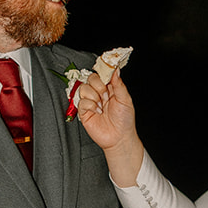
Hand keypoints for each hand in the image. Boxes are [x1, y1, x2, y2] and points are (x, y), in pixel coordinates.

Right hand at [76, 70, 143, 185]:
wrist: (119, 137)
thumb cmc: (124, 120)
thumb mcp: (125, 100)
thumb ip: (119, 84)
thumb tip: (116, 70)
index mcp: (110, 88)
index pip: (102, 74)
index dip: (103, 72)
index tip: (106, 73)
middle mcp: (99, 93)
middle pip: (91, 78)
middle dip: (98, 85)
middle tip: (106, 95)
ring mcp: (91, 102)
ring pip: (84, 88)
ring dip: (94, 96)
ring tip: (101, 105)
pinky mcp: (84, 111)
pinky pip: (81, 101)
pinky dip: (90, 106)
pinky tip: (97, 112)